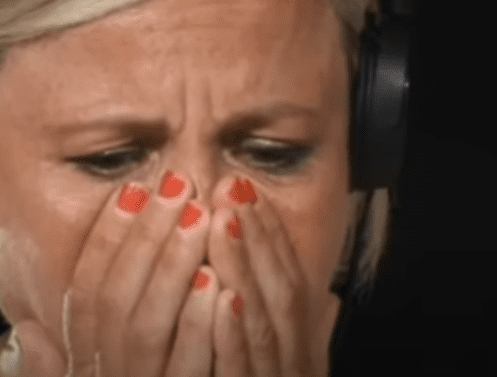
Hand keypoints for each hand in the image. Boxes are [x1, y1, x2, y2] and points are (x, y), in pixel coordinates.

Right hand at [67, 171, 216, 376]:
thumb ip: (55, 360)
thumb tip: (27, 332)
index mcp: (85, 361)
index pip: (86, 293)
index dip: (104, 240)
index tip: (130, 190)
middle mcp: (104, 374)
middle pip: (116, 300)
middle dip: (145, 237)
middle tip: (177, 185)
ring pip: (148, 326)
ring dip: (172, 267)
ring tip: (202, 215)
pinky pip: (188, 368)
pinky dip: (199, 326)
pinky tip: (219, 282)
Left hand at [208, 177, 324, 376]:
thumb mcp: (291, 369)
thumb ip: (311, 335)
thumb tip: (329, 297)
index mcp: (299, 351)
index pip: (290, 283)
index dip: (272, 234)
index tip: (245, 189)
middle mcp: (293, 364)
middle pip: (279, 293)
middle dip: (257, 236)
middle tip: (230, 187)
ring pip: (260, 323)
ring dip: (242, 267)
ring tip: (221, 220)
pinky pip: (237, 370)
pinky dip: (231, 332)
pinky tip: (217, 292)